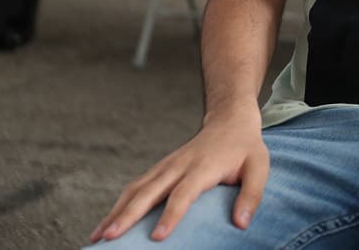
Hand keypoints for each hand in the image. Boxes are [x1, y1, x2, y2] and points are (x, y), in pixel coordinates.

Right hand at [90, 109, 266, 242]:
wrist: (229, 120)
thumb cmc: (246, 148)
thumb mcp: (260, 167)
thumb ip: (251, 195)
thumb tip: (241, 224)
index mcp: (202, 167)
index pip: (183, 193)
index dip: (171, 215)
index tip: (157, 237)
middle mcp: (178, 166)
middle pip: (149, 191)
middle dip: (127, 216)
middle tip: (110, 238)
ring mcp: (165, 166)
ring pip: (135, 189)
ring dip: (115, 212)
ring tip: (98, 237)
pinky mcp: (159, 169)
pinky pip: (134, 188)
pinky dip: (118, 206)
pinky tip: (106, 225)